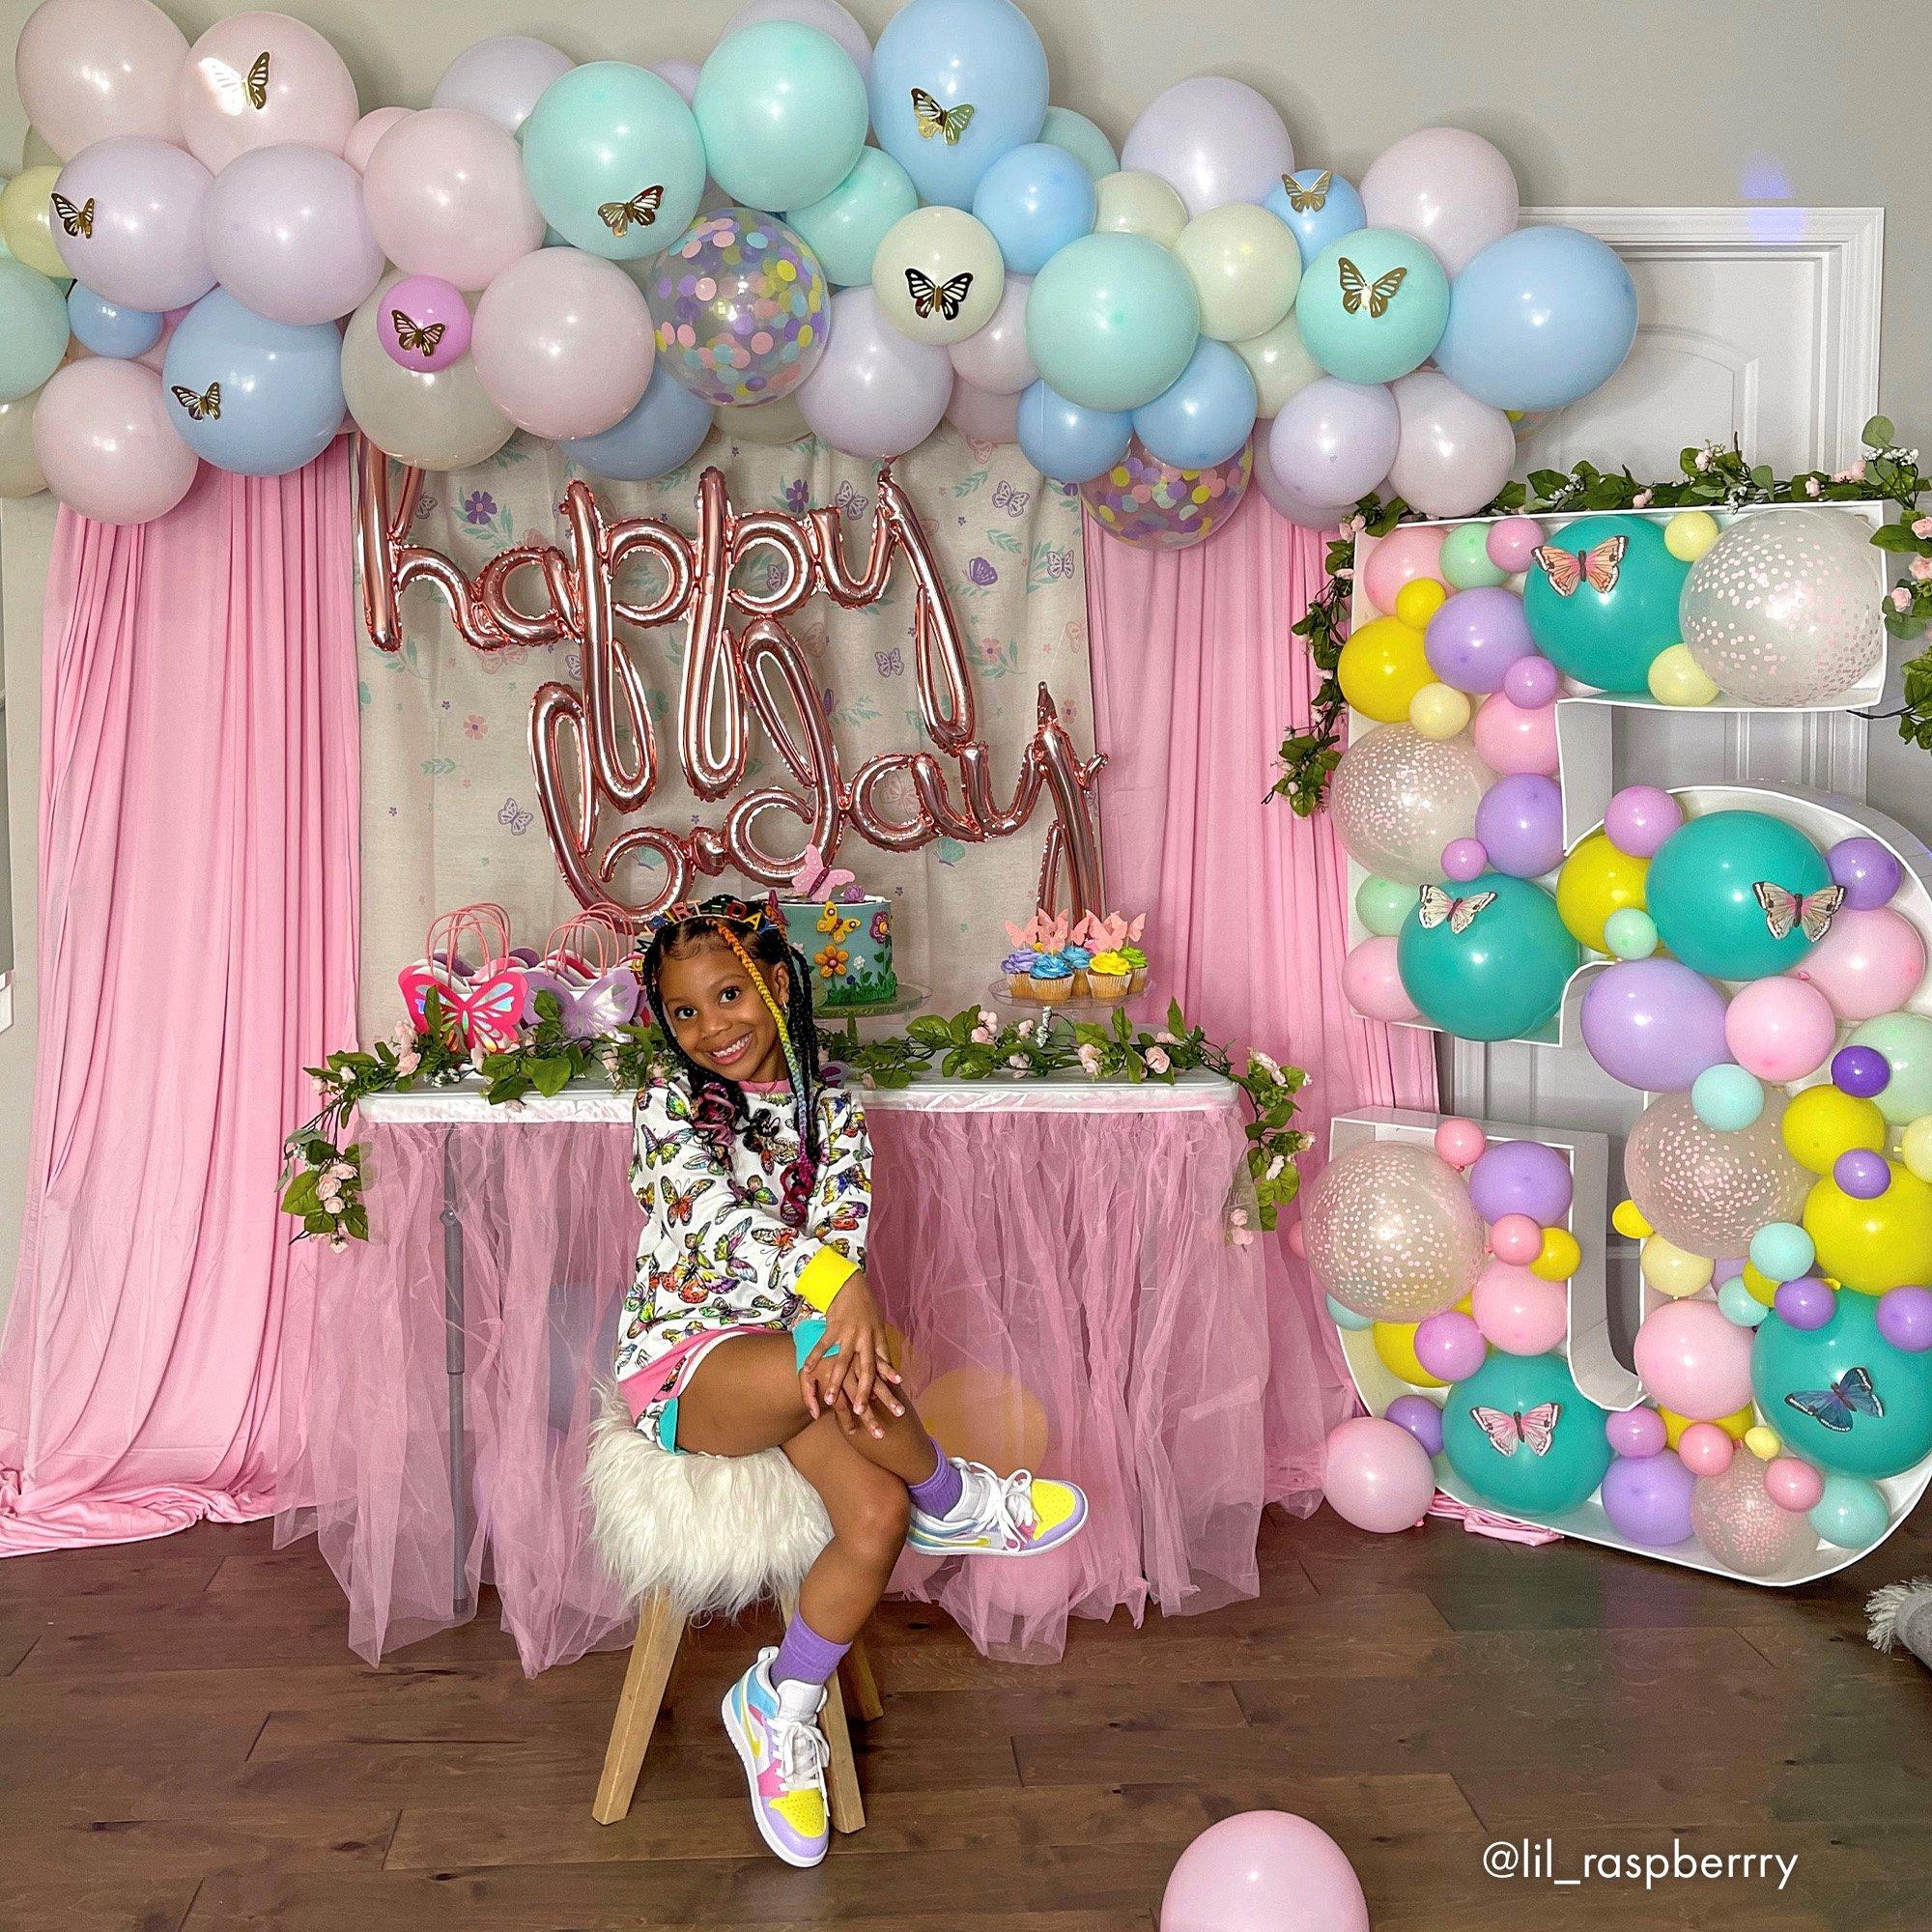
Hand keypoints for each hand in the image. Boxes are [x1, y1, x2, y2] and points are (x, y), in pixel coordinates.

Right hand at [799, 1269, 903, 1437]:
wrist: (851, 1283)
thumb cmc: (866, 1309)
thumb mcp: (879, 1328)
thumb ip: (881, 1351)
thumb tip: (891, 1372)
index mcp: (877, 1340)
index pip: (882, 1367)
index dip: (885, 1386)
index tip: (889, 1404)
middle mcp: (866, 1338)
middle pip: (866, 1369)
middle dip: (862, 1391)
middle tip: (860, 1411)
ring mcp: (849, 1332)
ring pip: (843, 1361)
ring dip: (836, 1382)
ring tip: (830, 1401)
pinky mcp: (833, 1326)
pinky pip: (822, 1345)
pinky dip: (814, 1357)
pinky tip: (806, 1371)